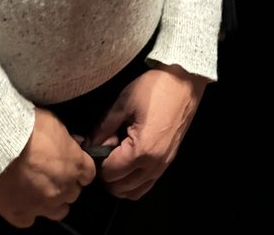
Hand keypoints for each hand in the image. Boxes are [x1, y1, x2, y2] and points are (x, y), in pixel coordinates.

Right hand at [0, 108, 95, 227]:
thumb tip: (74, 144)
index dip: (79, 170)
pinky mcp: (21, 216)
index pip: (88, 174)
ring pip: (57, 211)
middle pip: (72, 194)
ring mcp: (42, 206)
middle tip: (50, 175)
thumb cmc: (28, 128)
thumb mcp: (55, 123)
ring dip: (52, 202)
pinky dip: (27, 210)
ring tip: (38, 191)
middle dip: (65, 185)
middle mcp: (63, 189)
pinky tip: (20, 198)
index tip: (71, 166)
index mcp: (75, 165)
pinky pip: (30, 219)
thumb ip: (67, 140)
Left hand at [91, 65, 206, 199]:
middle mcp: (154, 164)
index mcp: (142, 150)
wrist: (184, 82)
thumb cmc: (154, 88)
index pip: (110, 173)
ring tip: (116, 158)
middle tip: (105, 152)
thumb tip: (89, 145)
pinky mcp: (168, 162)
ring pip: (134, 192)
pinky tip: (129, 163)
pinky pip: (147, 185)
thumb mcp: (124, 103)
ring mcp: (163, 165)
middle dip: (108, 174)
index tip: (98, 145)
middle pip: (120, 188)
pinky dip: (134, 182)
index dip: (99, 162)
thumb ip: (103, 128)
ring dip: (120, 181)